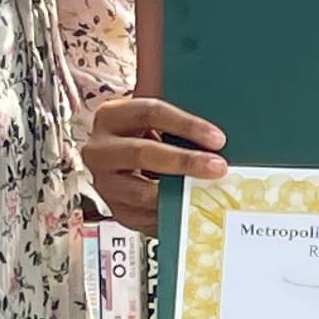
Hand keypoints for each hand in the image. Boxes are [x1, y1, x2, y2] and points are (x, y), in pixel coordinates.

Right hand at [83, 93, 224, 237]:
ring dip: (180, 192)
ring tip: (209, 190)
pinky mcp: (117, 211)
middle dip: (184, 161)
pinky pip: (147, 216)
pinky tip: (195, 208)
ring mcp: (105, 183)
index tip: (218, 138)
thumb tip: (208, 103)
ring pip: (142, 192)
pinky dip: (174, 213)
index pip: (149, 113)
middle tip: (218, 166)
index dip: (186, 125)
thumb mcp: (156, 119)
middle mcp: (100, 150)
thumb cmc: (147, 137)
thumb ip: (173, 108)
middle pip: (142, 153)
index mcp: (111, 116)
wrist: (126, 168)